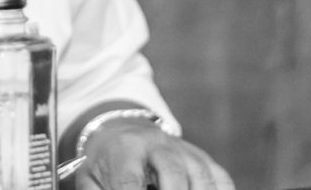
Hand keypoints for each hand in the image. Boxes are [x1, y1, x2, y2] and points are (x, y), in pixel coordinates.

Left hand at [70, 118, 233, 188]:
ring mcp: (183, 149)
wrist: (120, 130)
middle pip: (172, 171)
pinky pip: (220, 177)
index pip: (129, 180)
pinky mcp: (202, 157)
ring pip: (201, 174)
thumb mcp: (90, 180)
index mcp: (123, 150)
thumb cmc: (105, 163)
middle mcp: (156, 144)